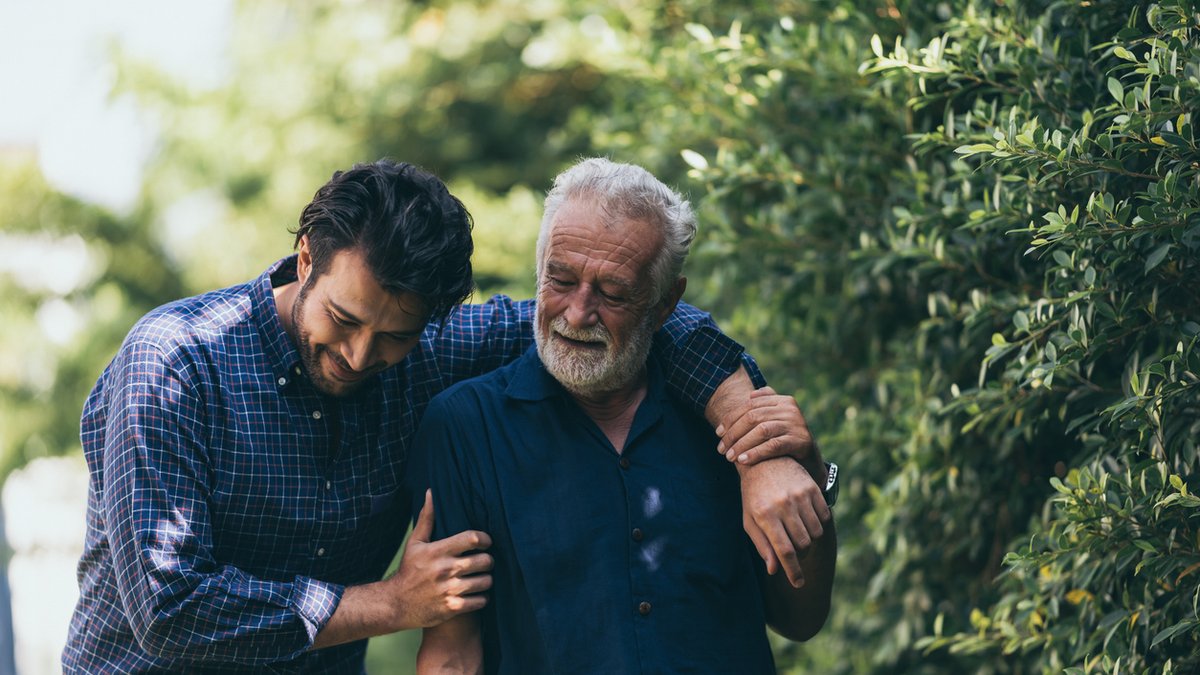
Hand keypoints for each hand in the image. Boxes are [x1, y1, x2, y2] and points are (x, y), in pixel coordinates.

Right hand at [385, 490, 493, 628]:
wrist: (395, 604)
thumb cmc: (409, 571)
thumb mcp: (415, 543)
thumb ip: (427, 518)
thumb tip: (431, 492)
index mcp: (438, 551)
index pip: (472, 539)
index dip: (485, 539)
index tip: (485, 542)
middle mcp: (445, 569)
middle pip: (484, 560)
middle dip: (488, 560)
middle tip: (485, 561)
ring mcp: (449, 590)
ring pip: (486, 582)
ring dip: (487, 580)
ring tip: (481, 578)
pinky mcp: (452, 608)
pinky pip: (480, 601)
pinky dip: (482, 598)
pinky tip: (476, 594)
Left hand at [716, 386, 815, 465]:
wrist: (810, 460)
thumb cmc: (786, 439)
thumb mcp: (776, 420)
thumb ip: (765, 406)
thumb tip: (749, 395)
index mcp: (782, 400)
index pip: (750, 405)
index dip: (731, 419)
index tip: (718, 433)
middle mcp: (790, 409)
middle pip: (753, 417)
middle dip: (734, 433)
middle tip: (721, 449)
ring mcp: (797, 424)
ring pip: (762, 430)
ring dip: (742, 444)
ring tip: (730, 457)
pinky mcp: (801, 441)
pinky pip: (773, 445)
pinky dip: (756, 453)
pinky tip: (743, 461)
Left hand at [738, 458, 830, 587]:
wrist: (763, 461)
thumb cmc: (753, 496)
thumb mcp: (750, 520)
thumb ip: (762, 545)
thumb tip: (774, 570)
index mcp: (765, 515)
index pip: (784, 551)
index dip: (793, 571)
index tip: (798, 583)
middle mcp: (783, 505)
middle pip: (803, 544)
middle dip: (800, 554)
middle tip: (794, 550)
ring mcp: (799, 495)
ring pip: (815, 532)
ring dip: (810, 539)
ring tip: (798, 532)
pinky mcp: (812, 488)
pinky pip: (824, 517)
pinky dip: (819, 524)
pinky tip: (807, 520)